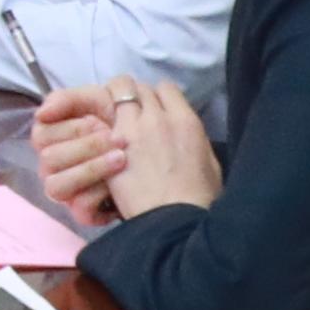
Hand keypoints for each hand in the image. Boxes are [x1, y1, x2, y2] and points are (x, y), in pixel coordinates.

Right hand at [28, 86, 128, 225]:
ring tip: (123, 158)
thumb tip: (42, 113)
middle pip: (49, 158)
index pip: (41, 133)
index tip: (96, 122)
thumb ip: (73, 98)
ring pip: (56, 186)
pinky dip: (101, 193)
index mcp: (55, 140)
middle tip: (116, 138)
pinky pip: (80, 207)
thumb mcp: (106, 103)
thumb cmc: (130, 129)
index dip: (69, 127)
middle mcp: (56, 167)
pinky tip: (121, 186)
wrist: (164, 166)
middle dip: (86, 145)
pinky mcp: (84, 213)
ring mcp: (68, 192)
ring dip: (92, 167)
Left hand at [94, 79, 220, 214]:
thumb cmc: (198, 200)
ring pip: (117, 92)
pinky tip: (99, 132)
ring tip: (110, 114)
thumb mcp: (210, 164)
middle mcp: (159, 117)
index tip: (154, 108)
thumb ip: (196, 140)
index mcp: (186, 122)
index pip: (167, 89)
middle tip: (128, 111)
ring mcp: (133, 128)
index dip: (158, 97)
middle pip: (140, 88)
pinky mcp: (112, 143)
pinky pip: (101, 116)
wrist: (173, 220)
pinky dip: (99, 119)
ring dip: (113, 101)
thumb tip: (187, 133)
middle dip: (134, 96)